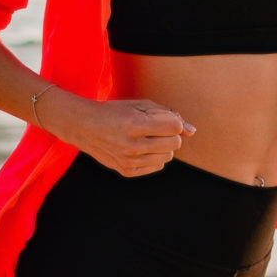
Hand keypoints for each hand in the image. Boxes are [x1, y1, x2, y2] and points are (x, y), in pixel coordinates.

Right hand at [42, 93, 193, 176]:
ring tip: (147, 138)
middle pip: (174, 144)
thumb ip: (168, 115)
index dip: (172, 121)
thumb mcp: (140, 106)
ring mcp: (128, 161)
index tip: (162, 118)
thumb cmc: (116, 112)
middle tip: (156, 128)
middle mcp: (131, 145)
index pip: (174, 126)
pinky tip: (141, 148)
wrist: (84, 127)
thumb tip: (192, 131)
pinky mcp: (127, 171)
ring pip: (168, 157)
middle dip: (170, 134)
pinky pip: (157, 166)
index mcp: (134, 124)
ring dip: (163, 146)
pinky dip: (154, 157)